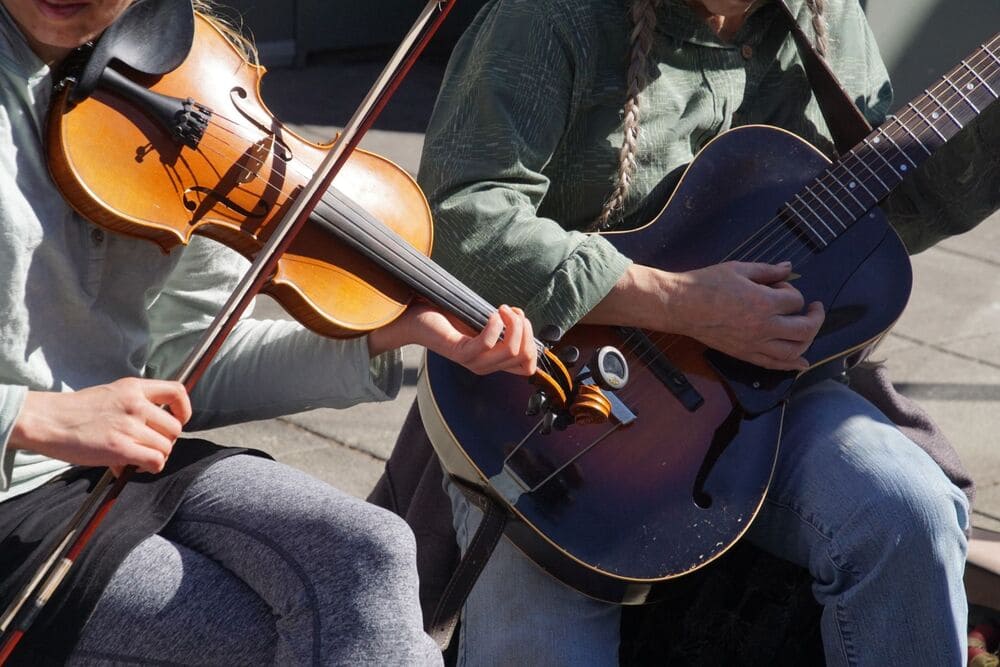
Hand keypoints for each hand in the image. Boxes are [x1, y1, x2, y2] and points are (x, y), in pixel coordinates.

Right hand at [10, 378, 191, 475]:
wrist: (46, 420)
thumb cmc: (75, 412)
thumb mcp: (110, 395)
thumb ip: (135, 408)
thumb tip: (152, 433)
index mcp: (133, 387)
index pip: (177, 391)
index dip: (184, 409)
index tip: (179, 420)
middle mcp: (135, 404)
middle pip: (175, 427)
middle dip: (166, 441)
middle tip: (149, 446)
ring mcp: (129, 425)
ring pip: (166, 447)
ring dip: (156, 456)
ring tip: (138, 457)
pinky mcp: (120, 447)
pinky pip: (155, 461)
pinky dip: (151, 467)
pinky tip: (135, 466)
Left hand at [368, 303, 537, 375]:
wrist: (416, 317)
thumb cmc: (448, 317)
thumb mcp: (481, 322)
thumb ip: (501, 327)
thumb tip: (523, 320)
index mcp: (493, 361)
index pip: (528, 367)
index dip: (533, 343)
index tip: (522, 320)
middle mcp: (485, 366)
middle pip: (524, 356)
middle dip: (526, 328)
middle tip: (512, 310)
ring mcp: (472, 362)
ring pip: (510, 350)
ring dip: (513, 324)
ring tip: (501, 309)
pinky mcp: (460, 353)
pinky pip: (487, 343)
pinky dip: (494, 325)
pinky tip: (491, 313)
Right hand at [662, 261, 824, 369]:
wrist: (680, 305)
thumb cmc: (706, 284)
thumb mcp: (739, 269)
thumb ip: (768, 270)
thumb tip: (789, 268)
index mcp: (764, 303)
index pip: (795, 300)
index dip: (791, 290)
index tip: (779, 286)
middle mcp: (764, 327)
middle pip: (805, 329)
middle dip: (814, 317)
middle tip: (813, 309)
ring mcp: (754, 344)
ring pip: (794, 351)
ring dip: (807, 341)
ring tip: (806, 330)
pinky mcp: (743, 354)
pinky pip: (773, 364)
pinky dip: (791, 365)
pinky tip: (802, 363)